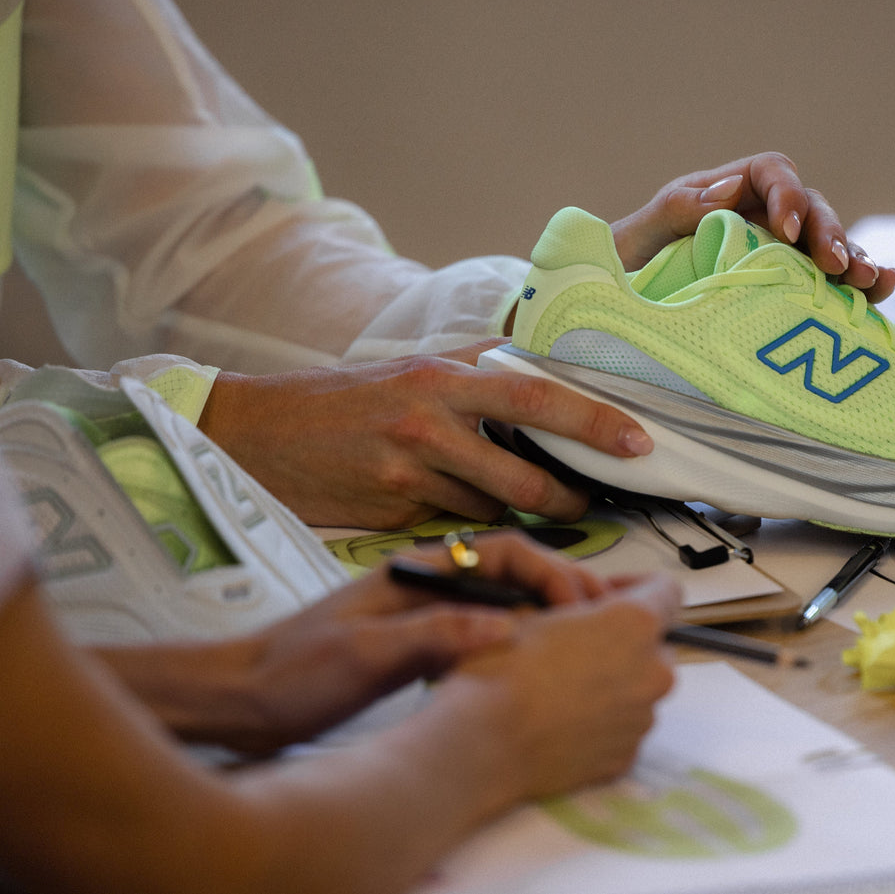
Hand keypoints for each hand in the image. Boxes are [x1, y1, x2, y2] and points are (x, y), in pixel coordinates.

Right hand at [198, 340, 651, 528]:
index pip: (539, 394)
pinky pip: (456, 522)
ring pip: (496, 503)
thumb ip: (476, 378)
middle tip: (591, 499)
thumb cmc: (344, 401)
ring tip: (520, 502)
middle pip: (528, 471)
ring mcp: (411, 468)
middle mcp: (431, 418)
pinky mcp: (392, 510)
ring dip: (517, 510)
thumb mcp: (412, 371)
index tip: (638, 440)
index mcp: (444, 373)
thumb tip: (549, 384)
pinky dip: (469, 519)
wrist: (256, 432)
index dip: (595, 421)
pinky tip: (455, 508)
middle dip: (568, 495)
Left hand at [224, 534, 612, 751]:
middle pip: (520, 570)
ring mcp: (429, 609)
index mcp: (419, 568)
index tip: (583, 605)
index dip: (554, 574)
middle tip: (607, 618)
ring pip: (511, 599)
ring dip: (552, 612)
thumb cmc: (288, 672)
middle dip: (568, 587)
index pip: (508, 553)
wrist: (239, 700)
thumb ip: (432, 636)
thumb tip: (507, 629)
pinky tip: (543, 660)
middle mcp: (431, 581)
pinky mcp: (423, 640)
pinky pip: (492, 630)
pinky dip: (526, 639)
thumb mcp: (362, 655)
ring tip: (592, 635)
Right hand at [452, 573, 680, 798]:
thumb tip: (585, 616)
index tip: (611, 595)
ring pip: (638, 689)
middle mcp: (653, 672)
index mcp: (636, 624)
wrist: (483, 743)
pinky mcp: (626, 757)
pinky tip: (563, 720)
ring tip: (564, 689)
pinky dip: (602, 722)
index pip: (667, 591)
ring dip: (613, 683)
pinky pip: (622, 728)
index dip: (637, 587)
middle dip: (624, 642)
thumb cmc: (503, 672)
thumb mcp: (536, 612)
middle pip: (654, 645)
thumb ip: (581, 609)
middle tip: (578, 645)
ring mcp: (642, 719)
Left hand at [609, 152, 894, 302]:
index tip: (788, 230)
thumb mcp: (644, 231)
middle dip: (831, 234)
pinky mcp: (794, 288)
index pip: (773, 173)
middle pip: (813, 210)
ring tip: (871, 281)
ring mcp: (783, 253)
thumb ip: (680, 208)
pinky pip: (832, 283)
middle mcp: (764, 215)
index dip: (788, 195)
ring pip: (831, 246)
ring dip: (855, 260)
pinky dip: (861, 285)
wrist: (622, 303)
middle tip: (838, 266)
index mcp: (731, 188)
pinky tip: (886, 289)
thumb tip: (729, 191)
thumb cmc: (631, 259)